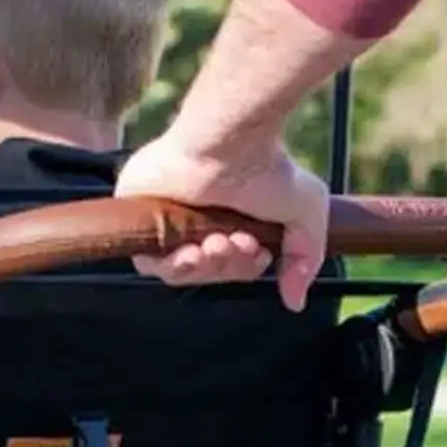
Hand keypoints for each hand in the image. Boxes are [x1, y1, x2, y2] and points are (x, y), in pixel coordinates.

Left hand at [113, 129, 328, 311]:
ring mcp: (168, 218)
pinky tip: (191, 252)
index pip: (232, 266)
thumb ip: (305, 261)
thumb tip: (295, 303)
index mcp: (232, 220)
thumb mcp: (307, 215)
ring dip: (203, 268)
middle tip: (237, 242)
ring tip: (217, 244)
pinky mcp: (139, 214)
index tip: (258, 252)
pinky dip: (171, 266)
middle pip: (208, 271)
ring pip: (180, 271)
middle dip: (226, 267)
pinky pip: (148, 262)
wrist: (229, 143)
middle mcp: (199, 220)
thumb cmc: (269, 168)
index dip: (245, 268)